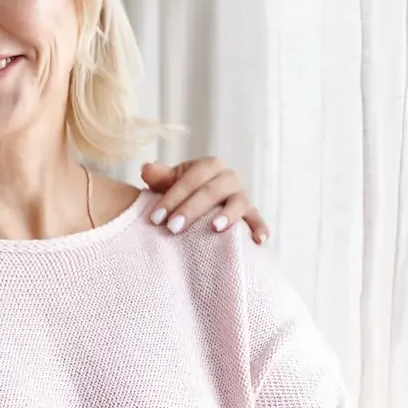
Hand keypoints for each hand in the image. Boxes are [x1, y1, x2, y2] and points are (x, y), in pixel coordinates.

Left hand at [141, 157, 269, 243]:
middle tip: (172, 228)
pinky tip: (259, 241)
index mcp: (208, 166)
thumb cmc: (183, 192)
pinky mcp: (253, 213)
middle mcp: (229, 177)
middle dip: (191, 209)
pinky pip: (258, 220)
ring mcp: (243, 195)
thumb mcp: (170, 182)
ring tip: (215, 228)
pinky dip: (261, 228)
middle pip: (211, 191)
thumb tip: (146, 168)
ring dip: (228, 215)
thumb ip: (160, 176)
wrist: (204, 202)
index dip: (172, 197)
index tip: (155, 218)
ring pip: (238, 202)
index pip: (191, 178)